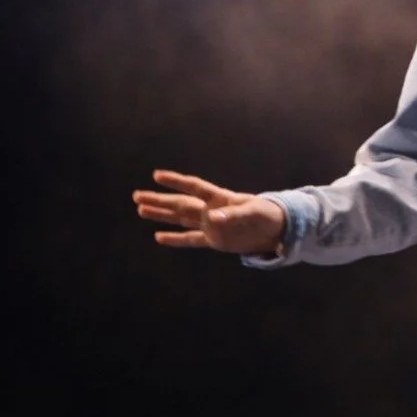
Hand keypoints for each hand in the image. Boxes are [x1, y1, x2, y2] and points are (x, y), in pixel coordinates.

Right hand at [133, 169, 286, 255]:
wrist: (278, 229)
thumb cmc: (268, 214)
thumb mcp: (253, 213)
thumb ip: (233, 215)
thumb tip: (212, 219)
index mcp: (221, 199)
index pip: (195, 188)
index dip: (177, 181)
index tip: (157, 175)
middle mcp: (211, 210)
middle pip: (180, 204)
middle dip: (160, 200)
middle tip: (137, 196)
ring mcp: (211, 226)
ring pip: (180, 219)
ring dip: (162, 215)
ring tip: (141, 210)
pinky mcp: (215, 240)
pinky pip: (191, 239)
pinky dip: (175, 239)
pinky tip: (159, 236)